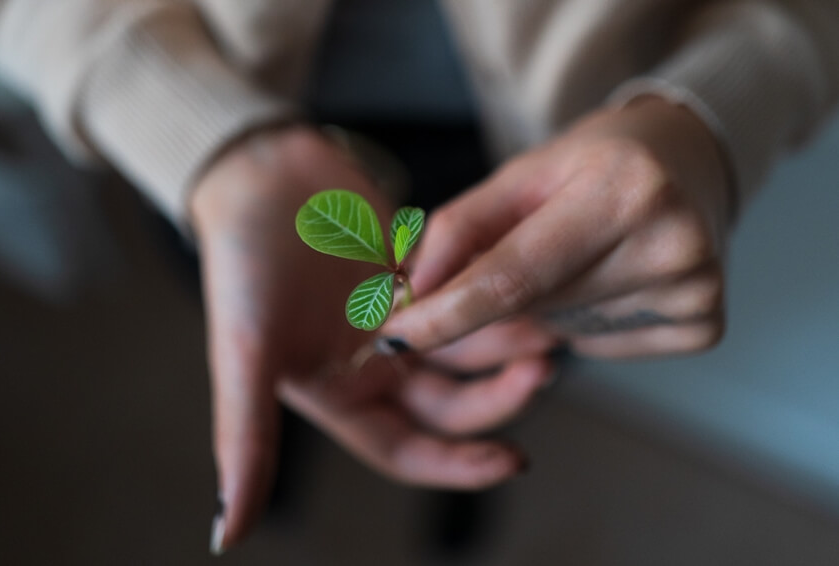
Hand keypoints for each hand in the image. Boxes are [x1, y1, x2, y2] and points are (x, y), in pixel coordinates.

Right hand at [190, 127, 550, 552]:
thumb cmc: (243, 266)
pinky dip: (492, 293)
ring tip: (548, 329)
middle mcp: (372, 365)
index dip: (459, 465)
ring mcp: (397, 318)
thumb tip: (223, 535)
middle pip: (450, 401)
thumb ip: (245, 441)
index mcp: (339, 395)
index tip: (514, 461)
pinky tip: (526, 283)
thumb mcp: (247, 355)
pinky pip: (464, 293)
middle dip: (499, 395)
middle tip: (542, 369)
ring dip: (505, 343)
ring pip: (466, 348)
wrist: (257, 175)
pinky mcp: (414, 273)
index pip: (410, 449)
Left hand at [384, 97, 731, 358]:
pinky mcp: (704, 324)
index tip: (395, 335)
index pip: (512, 277)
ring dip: (548, 306)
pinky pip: (602, 347)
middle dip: (500, 296)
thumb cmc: (596, 163)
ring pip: (563, 331)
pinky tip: (613, 277)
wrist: (688, 163)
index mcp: (622, 190)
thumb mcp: (523, 175)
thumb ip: (461, 230)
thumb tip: (412, 294)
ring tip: (584, 252)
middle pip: (534, 307)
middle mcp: (670, 243)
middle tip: (528, 246)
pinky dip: (587, 322)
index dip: (446, 313)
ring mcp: (695, 289)